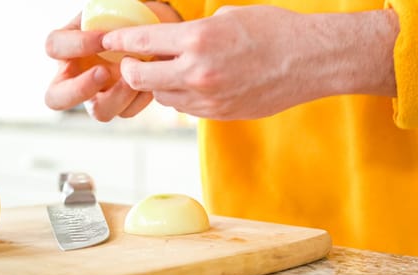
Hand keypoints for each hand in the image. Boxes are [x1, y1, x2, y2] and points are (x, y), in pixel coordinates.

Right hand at [44, 13, 152, 120]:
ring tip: (135, 78)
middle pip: (56, 98)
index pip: (55, 47)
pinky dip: (140, 98)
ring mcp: (98, 95)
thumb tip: (119, 27)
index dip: (77, 44)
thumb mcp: (111, 10)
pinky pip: (127, 112)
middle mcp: (75, 77)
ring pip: (99, 112)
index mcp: (65, 47)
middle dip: (80, 89)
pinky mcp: (121, 106)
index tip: (104, 38)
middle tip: (104, 72)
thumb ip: (106, 16)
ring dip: (119, 96)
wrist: (149, 33)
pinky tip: (150, 82)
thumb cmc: (124, 17)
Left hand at [102, 6, 397, 119]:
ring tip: (172, 72)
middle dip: (130, 70)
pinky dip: (182, 97)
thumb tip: (172, 42)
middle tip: (134, 62)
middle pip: (140, 79)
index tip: (107, 41)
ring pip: (163, 97)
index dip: (118, 41)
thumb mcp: (227, 17)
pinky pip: (187, 108)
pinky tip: (194, 84)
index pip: (141, 42)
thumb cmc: (274, 31)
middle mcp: (197, 72)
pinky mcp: (220, 114)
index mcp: (197, 40)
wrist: (310, 61)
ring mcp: (209, 98)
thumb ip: (193, 32)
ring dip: (159, 85)